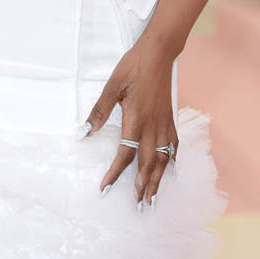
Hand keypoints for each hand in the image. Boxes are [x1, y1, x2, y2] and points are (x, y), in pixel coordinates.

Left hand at [83, 33, 177, 207]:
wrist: (159, 52)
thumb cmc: (133, 66)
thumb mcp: (112, 85)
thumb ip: (100, 111)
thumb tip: (85, 133)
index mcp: (136, 119)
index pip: (125, 154)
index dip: (114, 174)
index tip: (105, 188)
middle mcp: (153, 126)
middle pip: (148, 163)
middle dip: (142, 187)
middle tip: (138, 206)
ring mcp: (165, 123)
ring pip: (163, 159)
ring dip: (157, 180)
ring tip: (152, 198)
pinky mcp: (171, 118)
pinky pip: (173, 146)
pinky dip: (172, 162)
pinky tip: (170, 171)